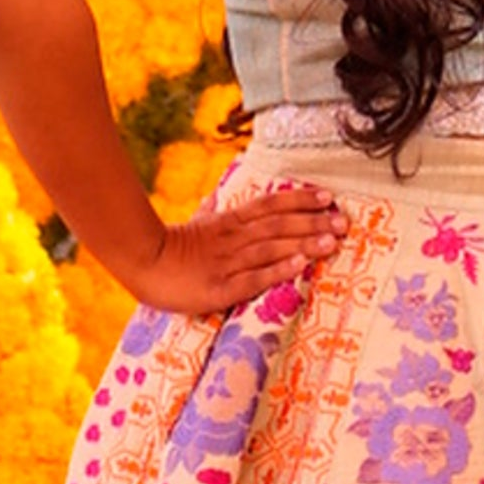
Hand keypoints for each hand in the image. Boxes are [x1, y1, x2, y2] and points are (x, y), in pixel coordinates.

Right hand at [125, 182, 350, 323]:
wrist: (140, 262)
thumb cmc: (167, 246)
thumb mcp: (193, 223)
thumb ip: (210, 210)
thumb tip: (217, 195)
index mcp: (228, 221)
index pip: (270, 205)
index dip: (300, 200)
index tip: (327, 197)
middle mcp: (232, 238)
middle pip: (278, 225)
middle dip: (313, 222)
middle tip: (343, 221)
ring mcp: (227, 262)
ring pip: (271, 248)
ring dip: (304, 244)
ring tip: (332, 241)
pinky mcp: (220, 288)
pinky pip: (253, 278)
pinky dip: (278, 271)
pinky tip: (300, 266)